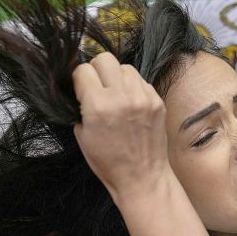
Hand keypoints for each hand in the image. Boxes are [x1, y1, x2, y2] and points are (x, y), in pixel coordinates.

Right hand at [73, 53, 172, 202]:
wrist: (142, 177)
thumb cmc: (107, 162)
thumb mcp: (82, 135)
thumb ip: (81, 106)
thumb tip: (82, 88)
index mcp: (98, 105)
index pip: (83, 70)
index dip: (79, 80)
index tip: (81, 90)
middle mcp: (122, 96)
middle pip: (105, 59)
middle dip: (97, 70)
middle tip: (97, 87)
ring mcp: (143, 97)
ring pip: (125, 67)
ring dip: (116, 77)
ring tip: (115, 95)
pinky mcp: (157, 100)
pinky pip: (141, 81)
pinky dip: (132, 87)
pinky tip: (130, 104)